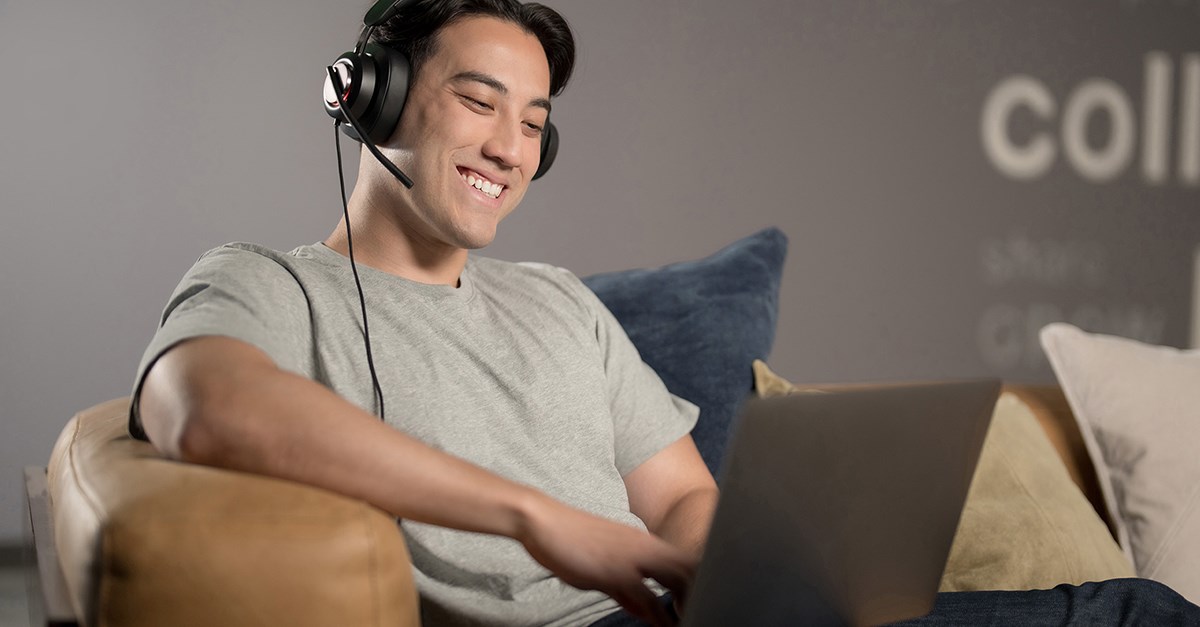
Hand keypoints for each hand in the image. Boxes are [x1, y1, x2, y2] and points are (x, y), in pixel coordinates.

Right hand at [516, 496, 695, 626]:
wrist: (543, 520)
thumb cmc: (571, 540)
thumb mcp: (604, 565)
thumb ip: (627, 588)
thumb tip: (644, 610)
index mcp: (643, 542)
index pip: (684, 560)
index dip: (699, 580)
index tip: (703, 601)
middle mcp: (643, 547)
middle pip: (689, 569)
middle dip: (700, 593)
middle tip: (704, 613)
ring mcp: (631, 558)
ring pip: (676, 580)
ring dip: (686, 604)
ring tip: (692, 621)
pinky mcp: (615, 571)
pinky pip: (645, 596)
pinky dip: (657, 615)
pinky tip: (662, 624)